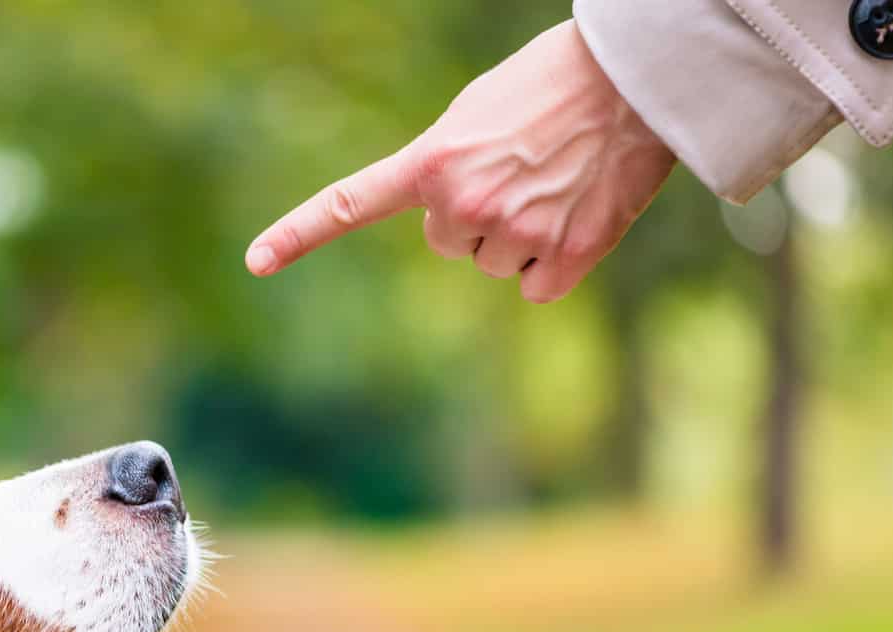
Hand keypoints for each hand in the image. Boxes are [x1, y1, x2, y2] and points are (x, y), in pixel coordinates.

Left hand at [245, 20, 676, 302]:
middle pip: (450, 243)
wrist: (637, 81)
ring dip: (520, 237)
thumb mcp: (477, 114)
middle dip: (478, 216)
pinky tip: (576, 217)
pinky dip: (556, 264)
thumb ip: (445, 167)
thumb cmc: (556, 85)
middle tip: (521, 169)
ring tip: (555, 184)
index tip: (255, 262)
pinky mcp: (564, 259)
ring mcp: (514, 236)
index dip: (299, 235)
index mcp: (434, 162)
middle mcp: (463, 205)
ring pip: (494, 265)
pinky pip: (537, 288)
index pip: (352, 202)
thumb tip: (453, 221)